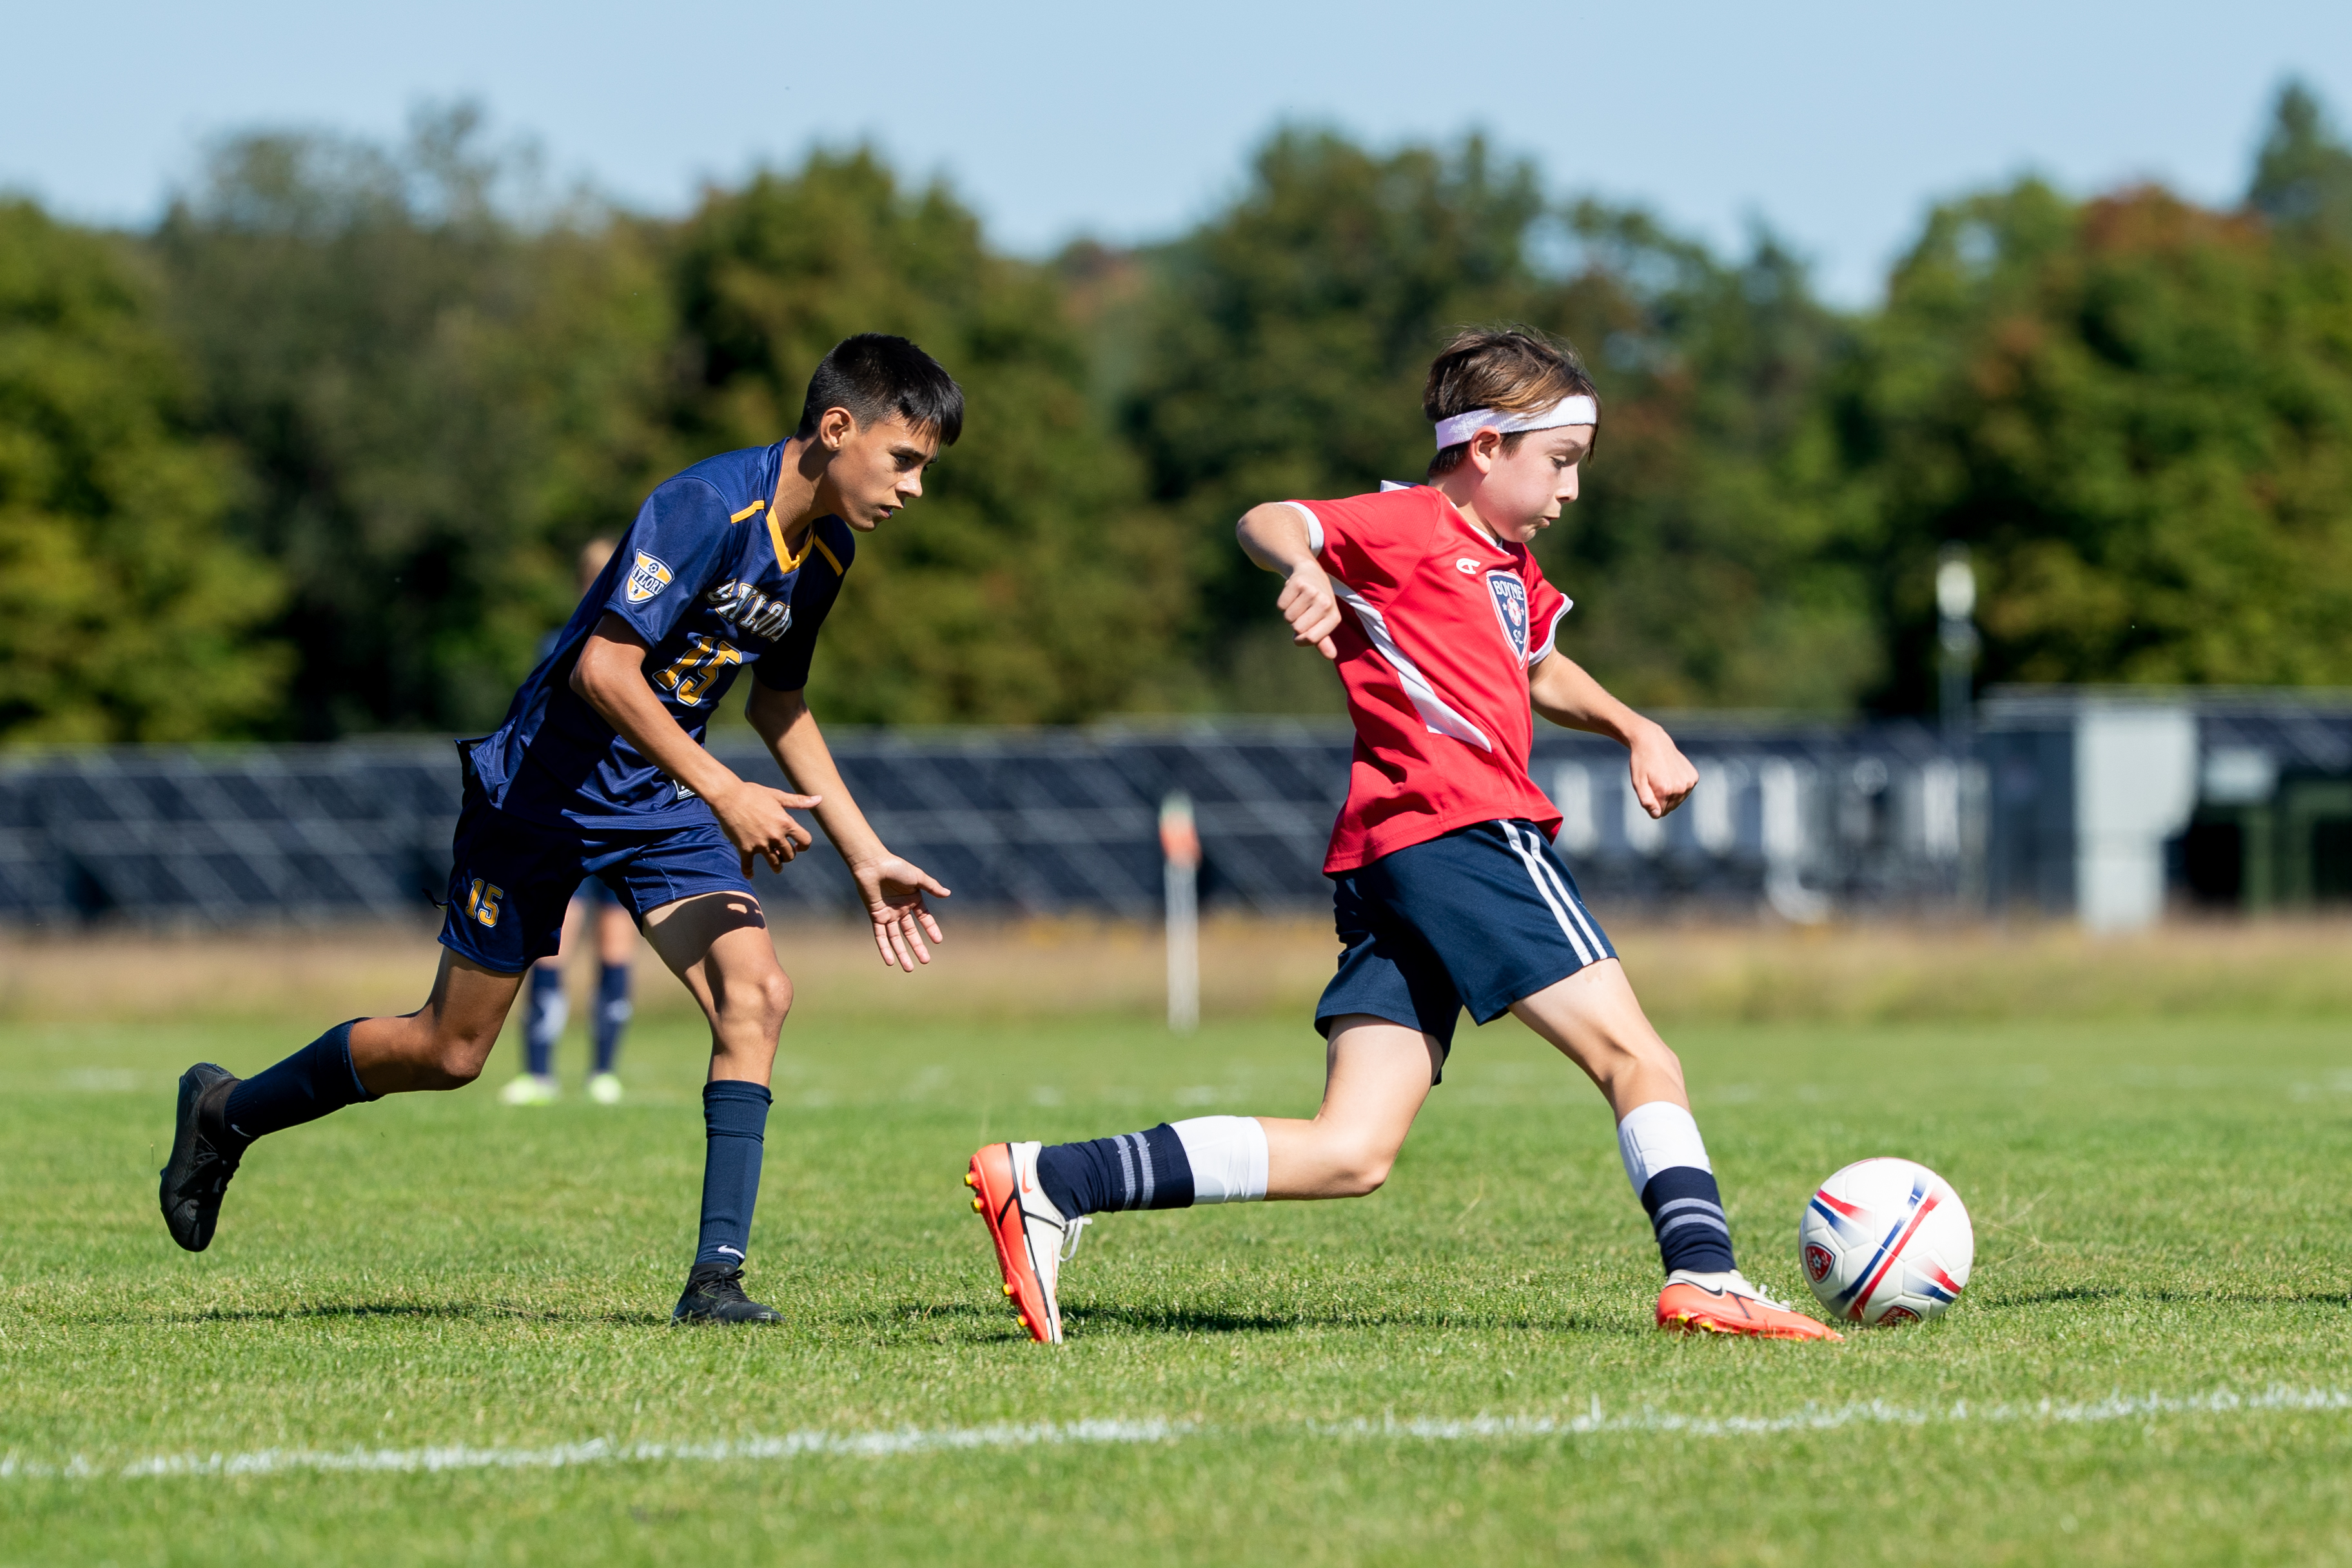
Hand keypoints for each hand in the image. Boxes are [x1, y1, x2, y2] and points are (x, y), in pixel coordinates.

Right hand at [711, 781, 821, 874]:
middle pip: (790, 855)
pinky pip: (748, 866)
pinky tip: (749, 875)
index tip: (799, 847)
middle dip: (788, 856)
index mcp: (785, 823)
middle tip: (783, 855)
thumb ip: (799, 801)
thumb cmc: (753, 793)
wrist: (728, 796)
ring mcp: (760, 844)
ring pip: (774, 864)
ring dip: (776, 867)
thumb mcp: (778, 796)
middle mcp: (775, 835)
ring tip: (776, 867)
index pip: (805, 841)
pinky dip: (749, 872)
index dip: (804, 846)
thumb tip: (820, 799)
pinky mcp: (745, 848)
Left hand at [853, 853, 949, 971]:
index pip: (924, 918)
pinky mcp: (876, 916)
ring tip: (909, 968)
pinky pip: (880, 936)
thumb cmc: (896, 867)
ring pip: (896, 938)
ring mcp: (888, 914)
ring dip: (902, 953)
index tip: (938, 941)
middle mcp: (901, 909)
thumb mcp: (917, 877)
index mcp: (913, 899)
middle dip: (918, 947)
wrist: (873, 865)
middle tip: (925, 961)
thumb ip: (932, 887)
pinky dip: (884, 948)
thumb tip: (948, 894)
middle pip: (910, 933)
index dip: (931, 929)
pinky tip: (890, 961)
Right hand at [1275, 562, 1341, 659]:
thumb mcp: (1323, 621)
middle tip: (1303, 611)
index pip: (1311, 638)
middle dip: (1295, 623)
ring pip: (1288, 617)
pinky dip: (1283, 602)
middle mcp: (1325, 603)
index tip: (1303, 631)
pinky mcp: (1297, 583)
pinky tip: (1292, 594)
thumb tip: (1331, 656)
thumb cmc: (1318, 602)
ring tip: (1299, 602)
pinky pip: (1281, 606)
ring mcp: (1311, 592)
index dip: (1301, 639)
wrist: (1310, 572)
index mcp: (1334, 617)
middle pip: (1297, 628)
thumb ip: (1324, 641)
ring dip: (1289, 612)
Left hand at [1628, 723, 1697, 818]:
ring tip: (1662, 777)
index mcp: (1666, 790)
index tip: (1647, 790)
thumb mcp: (1638, 783)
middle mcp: (1681, 787)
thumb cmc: (1642, 763)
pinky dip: (1678, 786)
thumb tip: (1657, 814)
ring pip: (1679, 800)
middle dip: (1661, 799)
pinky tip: (1670, 774)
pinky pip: (1685, 791)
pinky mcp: (1694, 777)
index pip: (1660, 812)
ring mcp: (1689, 782)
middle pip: (1670, 807)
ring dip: (1670, 793)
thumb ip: (1647, 801)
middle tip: (1654, 783)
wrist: (1652, 742)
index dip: (1652, 803)